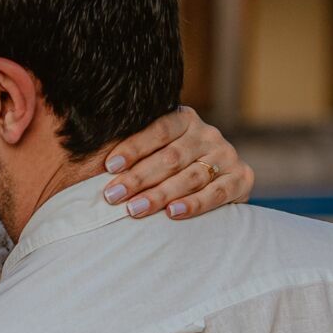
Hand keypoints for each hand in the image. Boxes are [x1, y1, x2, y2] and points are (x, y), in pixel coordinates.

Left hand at [100, 105, 255, 220]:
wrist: (222, 181)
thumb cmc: (174, 167)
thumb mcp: (159, 149)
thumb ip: (138, 150)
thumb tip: (90, 161)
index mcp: (185, 118)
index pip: (158, 130)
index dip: (133, 147)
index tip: (109, 166)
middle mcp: (208, 134)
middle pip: (171, 156)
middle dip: (139, 178)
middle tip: (112, 195)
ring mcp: (227, 155)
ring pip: (191, 176)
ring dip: (160, 194)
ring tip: (134, 209)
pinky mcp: (242, 178)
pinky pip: (217, 193)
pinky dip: (194, 204)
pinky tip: (172, 213)